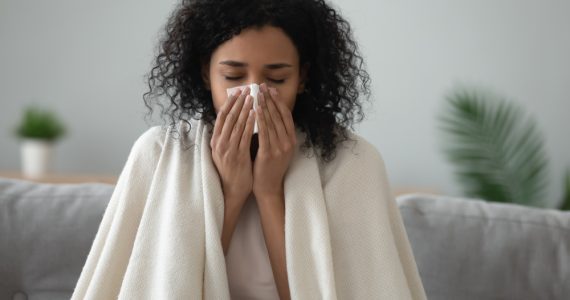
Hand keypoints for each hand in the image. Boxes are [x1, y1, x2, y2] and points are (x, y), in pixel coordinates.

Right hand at [211, 86, 255, 205]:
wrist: (231, 191)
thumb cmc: (231, 171)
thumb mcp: (225, 152)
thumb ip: (228, 137)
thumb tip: (236, 120)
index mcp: (215, 141)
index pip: (221, 117)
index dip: (229, 103)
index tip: (237, 92)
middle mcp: (219, 143)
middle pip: (228, 117)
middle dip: (238, 102)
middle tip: (247, 90)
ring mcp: (227, 150)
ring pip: (236, 124)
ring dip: (245, 109)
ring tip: (253, 97)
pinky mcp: (237, 156)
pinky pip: (244, 136)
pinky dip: (250, 123)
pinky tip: (256, 114)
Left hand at [252, 83, 296, 199]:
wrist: (268, 187)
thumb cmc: (268, 167)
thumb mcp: (276, 147)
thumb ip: (274, 132)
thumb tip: (265, 113)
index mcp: (291, 140)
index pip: (286, 115)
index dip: (278, 101)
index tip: (271, 90)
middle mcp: (288, 142)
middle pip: (279, 116)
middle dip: (270, 100)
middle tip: (262, 86)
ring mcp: (280, 148)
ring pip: (272, 122)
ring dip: (264, 106)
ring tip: (257, 94)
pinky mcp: (269, 154)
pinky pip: (264, 133)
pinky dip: (260, 120)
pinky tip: (255, 110)